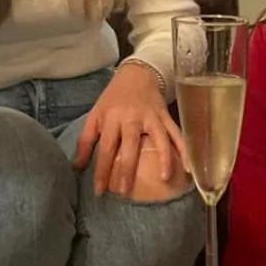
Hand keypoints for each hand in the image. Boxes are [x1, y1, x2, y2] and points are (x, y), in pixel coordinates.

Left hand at [75, 63, 185, 195]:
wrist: (136, 74)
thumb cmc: (113, 99)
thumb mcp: (95, 115)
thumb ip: (85, 140)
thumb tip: (76, 166)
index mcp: (111, 118)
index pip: (105, 148)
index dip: (101, 170)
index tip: (99, 191)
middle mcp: (131, 118)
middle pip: (130, 145)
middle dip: (127, 169)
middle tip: (125, 191)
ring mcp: (151, 116)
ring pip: (159, 138)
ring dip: (163, 157)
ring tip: (164, 178)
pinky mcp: (165, 116)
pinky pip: (177, 133)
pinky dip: (184, 149)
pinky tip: (189, 168)